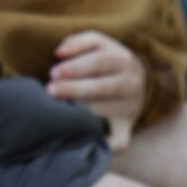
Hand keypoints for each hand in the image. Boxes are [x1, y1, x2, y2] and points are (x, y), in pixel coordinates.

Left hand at [45, 30, 144, 151]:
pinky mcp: (127, 127)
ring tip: (60, 108)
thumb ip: (78, 42)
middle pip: (102, 87)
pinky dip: (107, 145)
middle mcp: (131, 83)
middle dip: (74, 88)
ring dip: (82, 110)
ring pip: (107, 111)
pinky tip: (89, 141)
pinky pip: (120, 140)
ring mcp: (131, 107)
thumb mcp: (97, 43)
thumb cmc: (105, 58)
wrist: (136, 80)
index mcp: (123, 59)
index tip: (53, 73)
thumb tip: (59, 52)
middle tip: (50, 90)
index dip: (75, 67)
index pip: (98, 62)